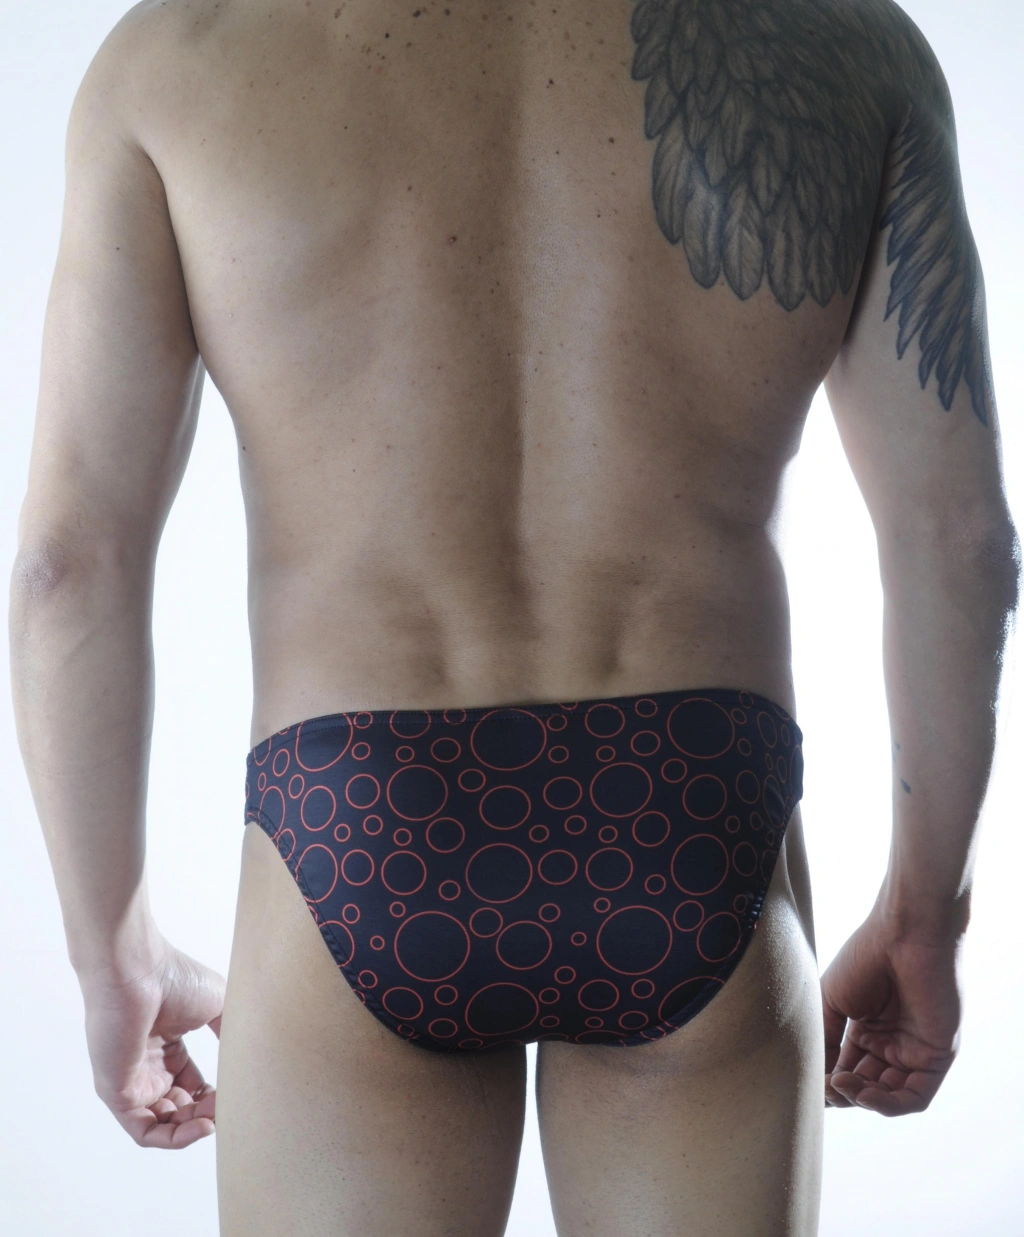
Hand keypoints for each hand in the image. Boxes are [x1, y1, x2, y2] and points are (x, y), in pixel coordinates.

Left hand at [79, 939, 225, 1147]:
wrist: (137, 970)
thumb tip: (250, 1060)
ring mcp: (131, 1081)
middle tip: (228, 1106)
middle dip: (207, 1113)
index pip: (191, 1085)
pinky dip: (175, 1138)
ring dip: (194, 1128)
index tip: (238, 1092)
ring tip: (215, 1117)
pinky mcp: (116, 1093)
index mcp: (167, 1046)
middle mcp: (148, 1067)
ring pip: (164, 1125)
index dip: (215, 1095)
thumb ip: (233, 1033)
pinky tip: (202, 1125)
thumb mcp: (219, 1004)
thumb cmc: (174, 978)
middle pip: (180, 1108)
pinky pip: (145, 1131)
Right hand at [820, 909, 961, 1115]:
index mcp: (868, 1029)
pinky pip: (914, 1096)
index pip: (847, 1069)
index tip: (807, 1082)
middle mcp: (893, 1043)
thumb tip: (815, 1079)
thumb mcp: (831, 1001)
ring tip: (840, 1085)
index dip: (828, 1082)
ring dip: (862, 1100)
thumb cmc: (865, 958)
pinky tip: (863, 1094)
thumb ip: (825, 1041)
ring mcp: (915, 1051)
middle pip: (866, 1086)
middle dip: (843, 1093)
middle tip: (824, 1087)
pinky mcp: (937, 1056)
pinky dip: (888, 1104)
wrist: (904, 934)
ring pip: (888, 1096)